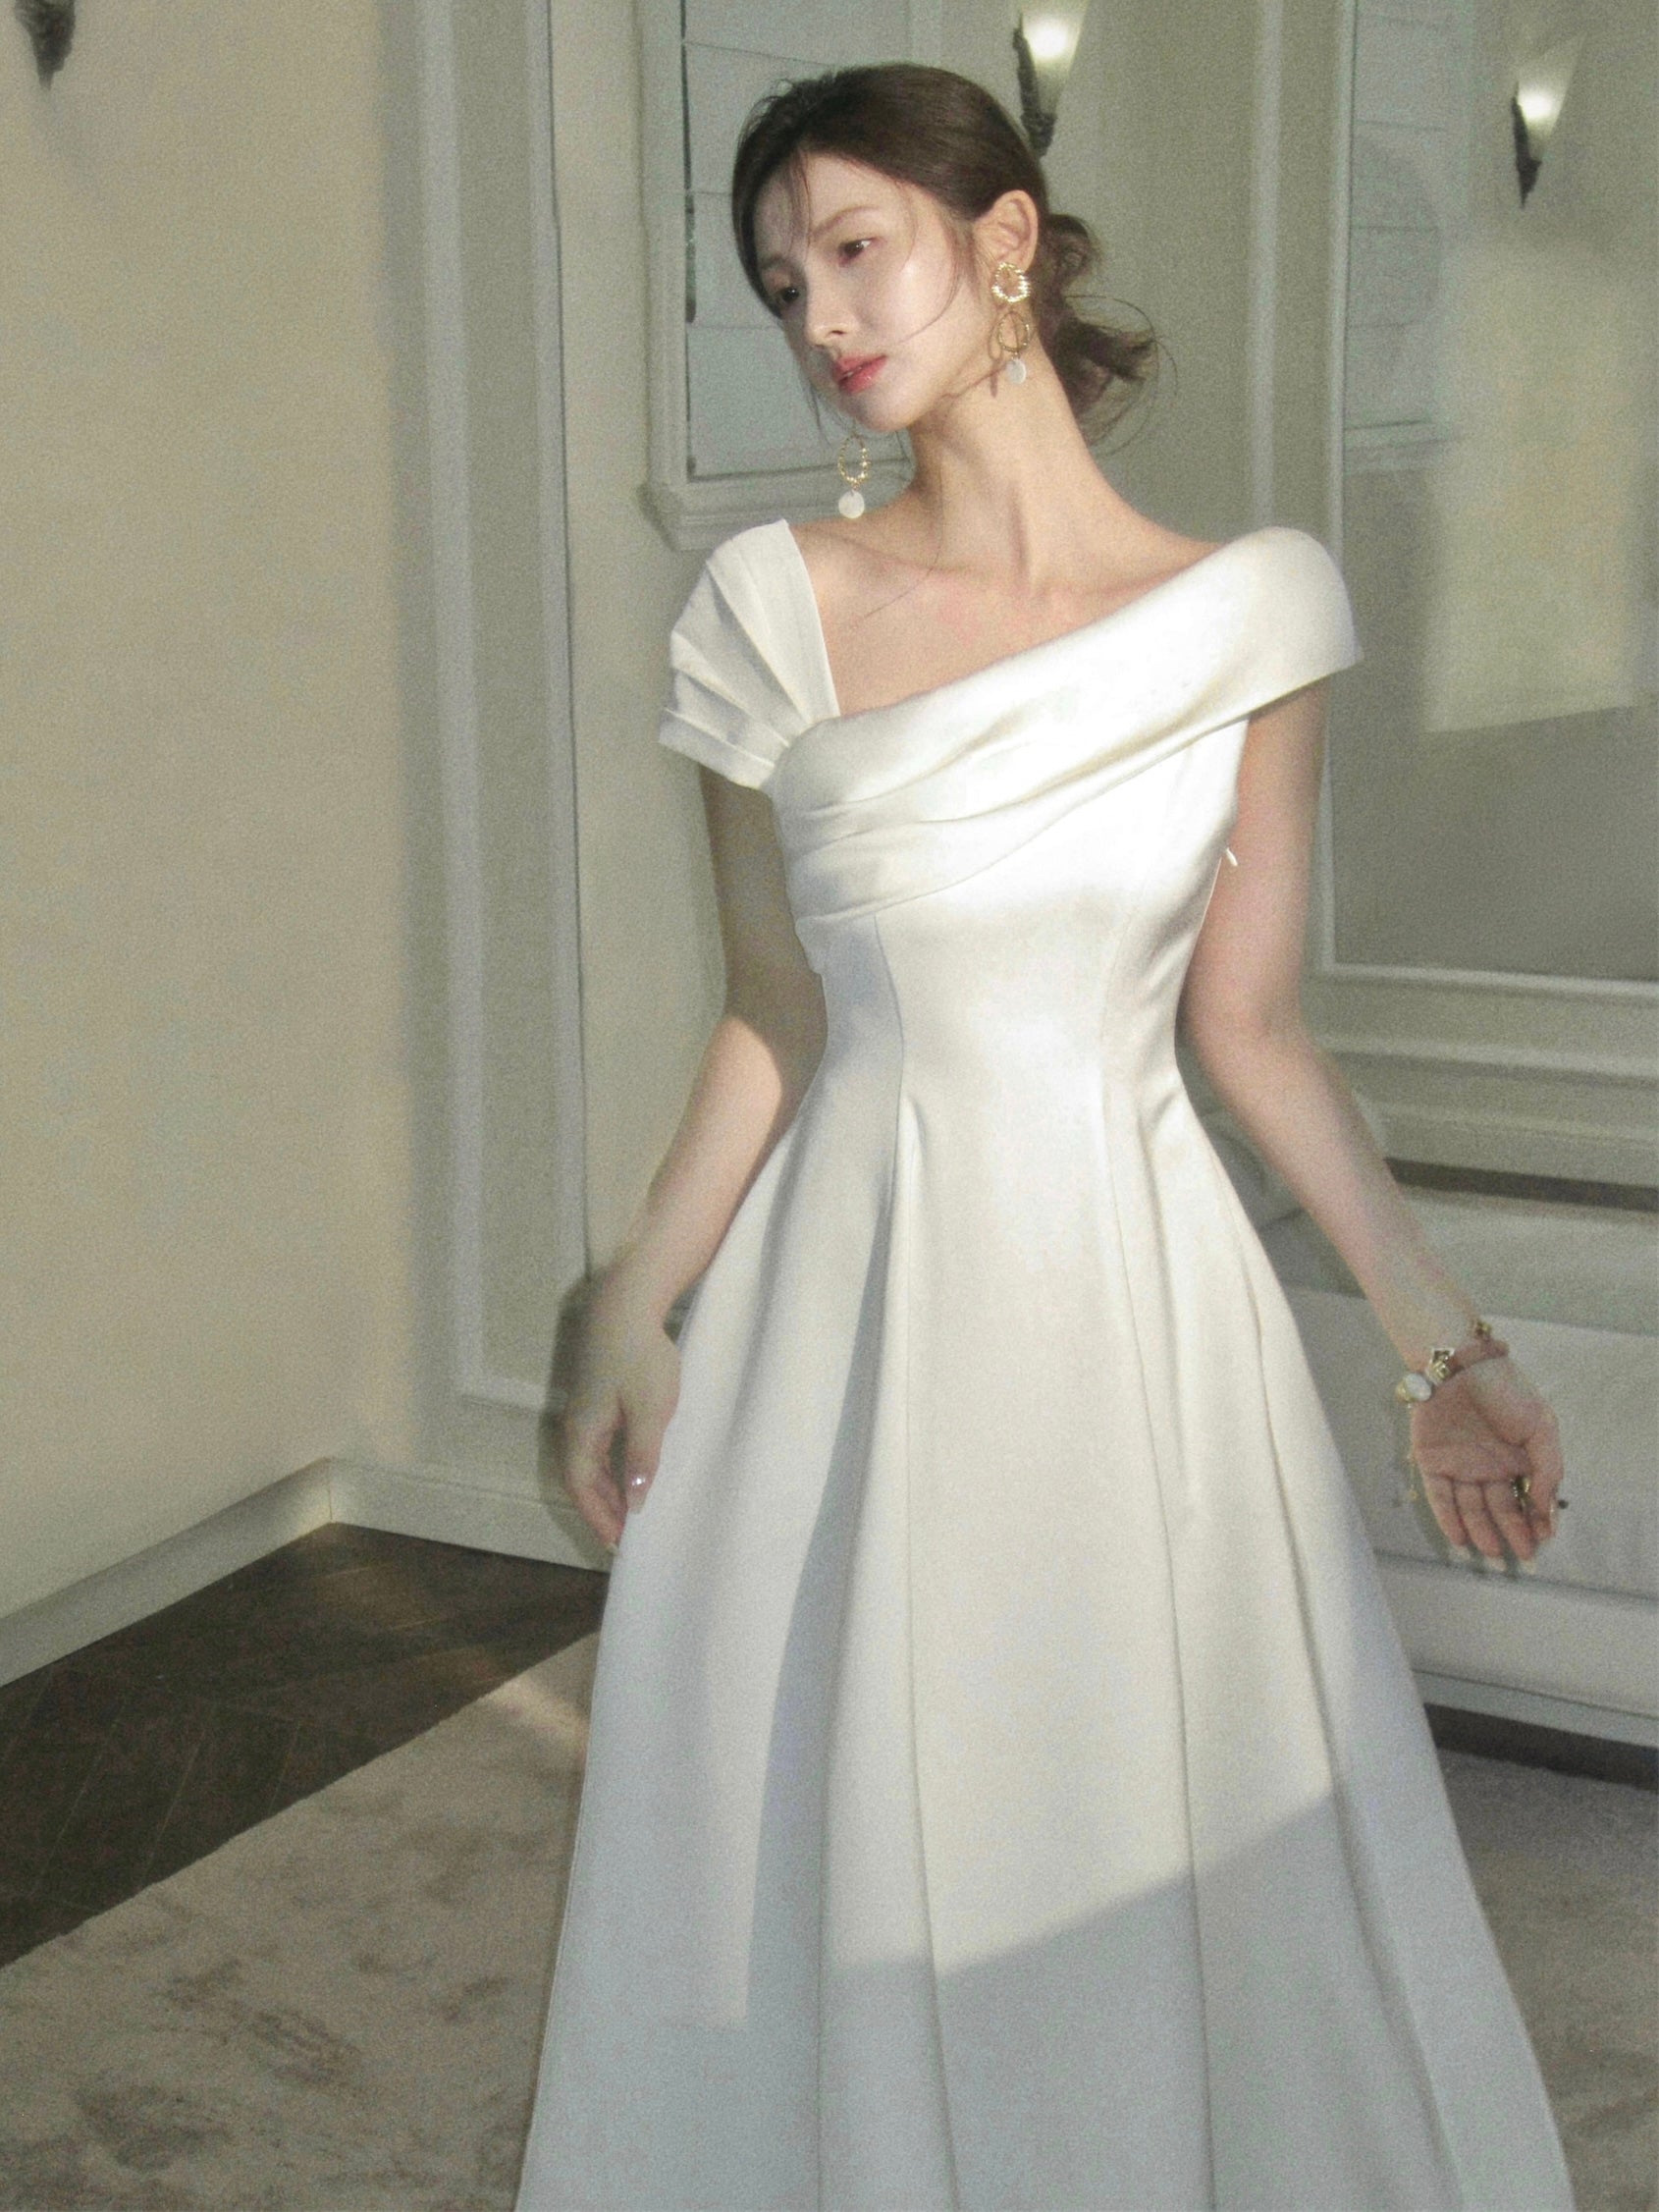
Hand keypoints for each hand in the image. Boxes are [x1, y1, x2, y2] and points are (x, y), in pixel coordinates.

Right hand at [555, 1283, 680, 1548]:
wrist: (626, 1304)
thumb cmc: (640, 1358)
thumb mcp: (649, 1413)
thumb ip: (642, 1459)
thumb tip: (636, 1502)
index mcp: (581, 1432)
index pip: (581, 1488)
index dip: (599, 1518)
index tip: (619, 1544)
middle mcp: (574, 1425)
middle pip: (582, 1479)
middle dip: (602, 1509)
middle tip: (627, 1536)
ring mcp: (583, 1411)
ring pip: (590, 1463)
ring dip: (607, 1489)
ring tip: (630, 1511)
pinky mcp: (596, 1398)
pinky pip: (598, 1446)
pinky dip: (611, 1467)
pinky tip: (630, 1471)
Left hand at [1407, 1354, 1563, 1562]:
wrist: (1462, 1364)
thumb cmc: (1506, 1391)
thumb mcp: (1542, 1426)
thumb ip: (1548, 1468)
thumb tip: (1548, 1510)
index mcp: (1517, 1459)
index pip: (1527, 1499)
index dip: (1536, 1520)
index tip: (1542, 1539)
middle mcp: (1489, 1467)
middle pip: (1500, 1508)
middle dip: (1512, 1532)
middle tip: (1522, 1555)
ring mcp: (1460, 1466)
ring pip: (1471, 1507)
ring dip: (1481, 1530)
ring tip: (1492, 1551)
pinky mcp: (1431, 1462)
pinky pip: (1440, 1496)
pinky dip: (1448, 1519)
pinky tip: (1461, 1539)